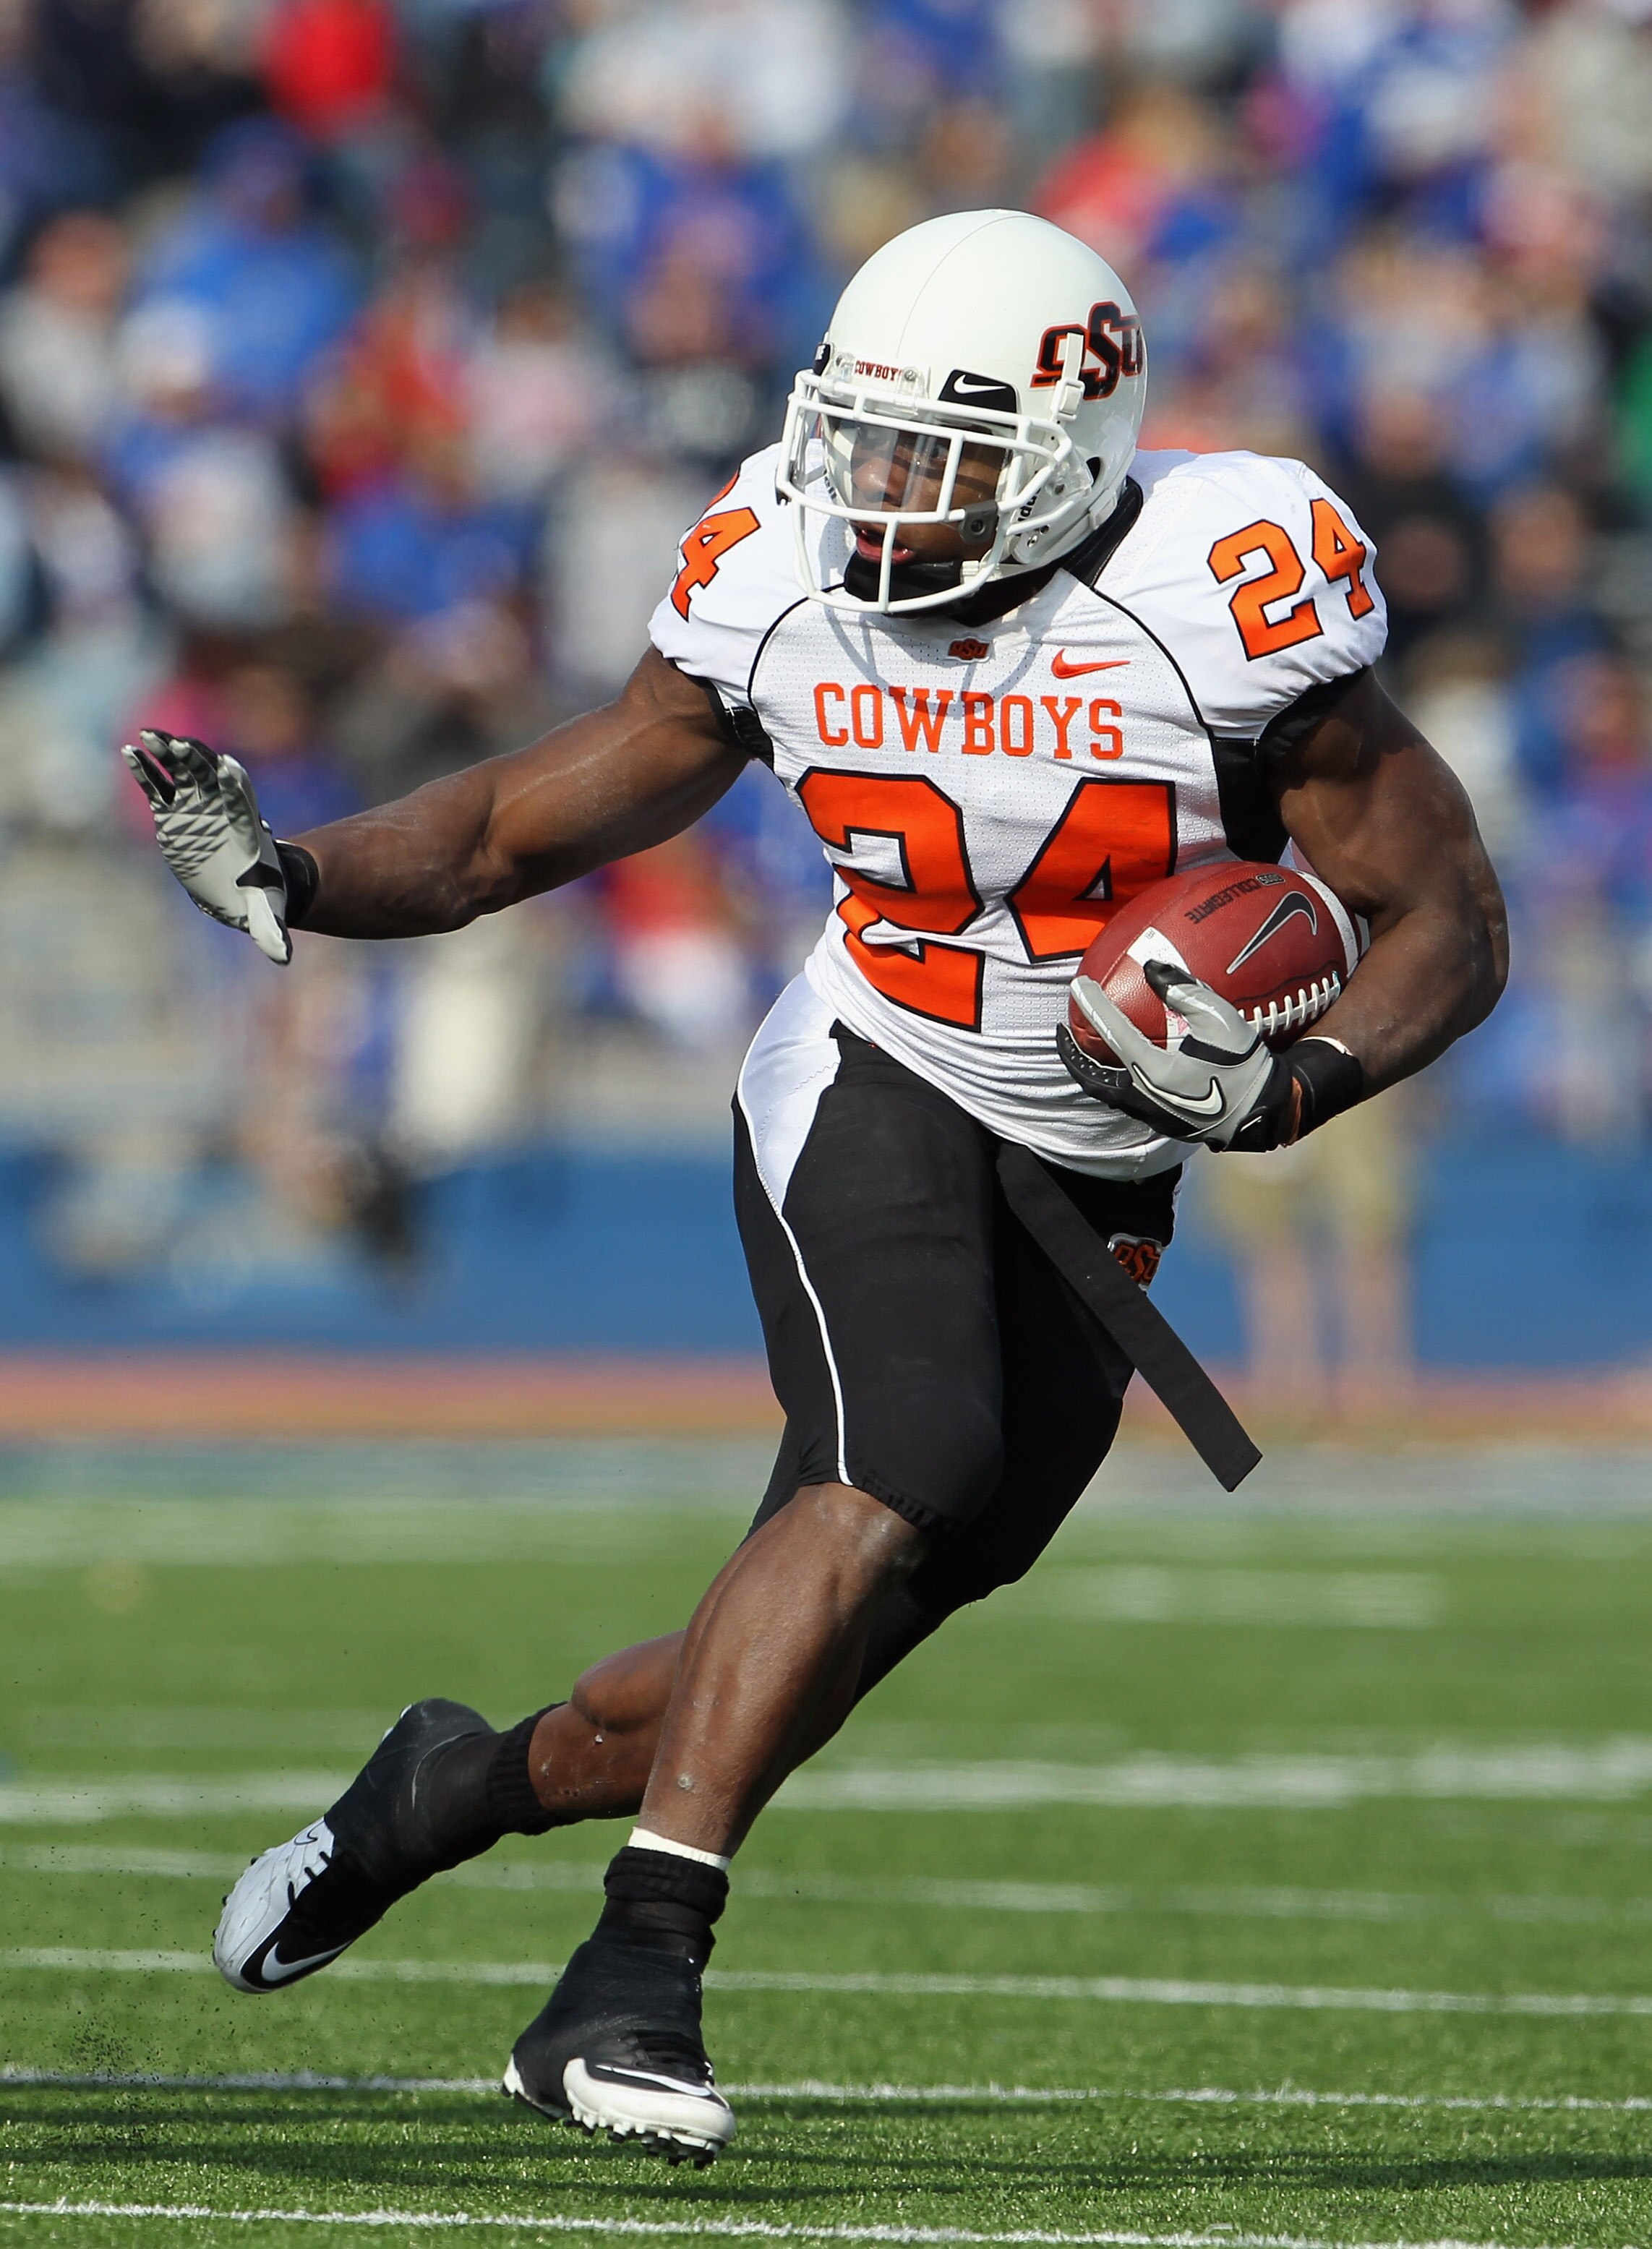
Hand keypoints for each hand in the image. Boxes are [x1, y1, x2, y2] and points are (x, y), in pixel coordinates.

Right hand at [122, 729, 291, 963]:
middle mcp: (221, 810)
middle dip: (196, 759)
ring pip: (182, 772)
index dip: (237, 785)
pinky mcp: (173, 811)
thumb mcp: (265, 915)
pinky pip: (158, 786)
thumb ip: (271, 931)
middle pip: (210, 777)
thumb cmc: (257, 897)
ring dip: (167, 752)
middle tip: (179, 744)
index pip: (243, 801)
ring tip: (148, 735)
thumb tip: (282, 958)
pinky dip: (145, 771)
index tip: (228, 767)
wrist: (244, 886)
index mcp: (245, 830)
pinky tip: (129, 753)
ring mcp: (196, 807)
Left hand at [1059, 959, 1297, 1150]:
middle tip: (1062, 1032)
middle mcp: (1143, 1097)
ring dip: (1089, 1072)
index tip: (1078, 984)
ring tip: (1083, 1051)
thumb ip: (1185, 991)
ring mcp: (1151, 1114)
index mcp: (1153, 1070)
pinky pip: (1124, 1101)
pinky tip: (1118, 1069)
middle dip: (1072, 1055)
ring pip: (1105, 1094)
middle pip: (1092, 1077)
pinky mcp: (1162, 1122)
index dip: (1092, 1005)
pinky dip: (1111, 1082)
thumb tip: (1152, 967)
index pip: (1111, 1032)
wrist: (1264, 1110)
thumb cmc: (1243, 1064)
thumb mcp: (1220, 1020)